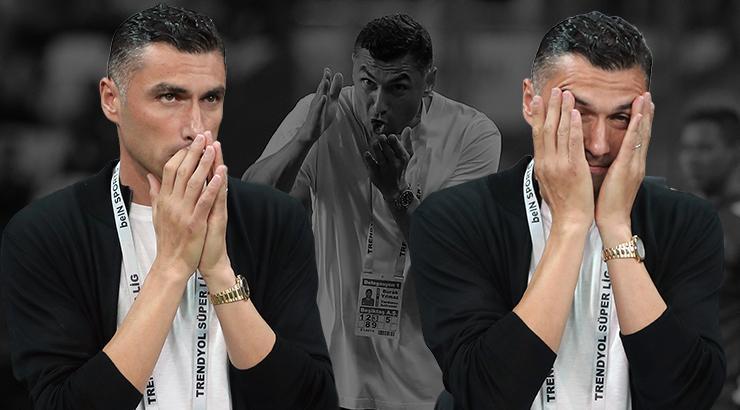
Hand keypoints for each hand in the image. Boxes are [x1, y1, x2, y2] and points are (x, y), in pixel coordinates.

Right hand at [146, 133, 224, 280]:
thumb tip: (150, 177)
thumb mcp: (157, 214)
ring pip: (194, 182)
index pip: (170, 170)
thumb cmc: (167, 240)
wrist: (171, 264)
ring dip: (205, 164)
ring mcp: (183, 212)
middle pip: (182, 171)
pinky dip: (212, 187)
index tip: (191, 142)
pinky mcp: (195, 223)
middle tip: (203, 136)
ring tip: (213, 148)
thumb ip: (156, 194)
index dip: (181, 154)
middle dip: (194, 152)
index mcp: (164, 200)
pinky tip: (220, 175)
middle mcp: (172, 203)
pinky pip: (205, 201)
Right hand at [297, 67, 342, 143]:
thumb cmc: (321, 116)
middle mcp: (318, 101)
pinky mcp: (316, 117)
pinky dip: (321, 104)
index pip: (325, 86)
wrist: (310, 132)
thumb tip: (339, 75)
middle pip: (322, 89)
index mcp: (322, 97)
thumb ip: (336, 89)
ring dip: (322, 89)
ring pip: (319, 98)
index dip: (327, 77)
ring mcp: (316, 109)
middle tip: (327, 71)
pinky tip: (324, 98)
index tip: (328, 69)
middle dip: (324, 80)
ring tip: (326, 81)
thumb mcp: (332, 102)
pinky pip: (318, 109)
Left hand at [363, 127, 410, 199]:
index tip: (390, 136)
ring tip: (374, 142)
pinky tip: (367, 153)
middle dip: (383, 142)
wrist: (395, 189)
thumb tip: (407, 128)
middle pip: (388, 151)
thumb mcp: (407, 156)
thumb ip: (407, 142)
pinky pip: (371, 165)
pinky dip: (369, 158)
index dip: (393, 141)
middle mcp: (394, 164)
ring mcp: (384, 169)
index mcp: (402, 157)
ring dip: (376, 147)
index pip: (398, 148)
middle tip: (380, 137)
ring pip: (380, 157)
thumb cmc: (400, 168)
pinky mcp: (375, 174)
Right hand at [531, 88, 593, 228]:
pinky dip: (573, 127)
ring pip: (559, 132)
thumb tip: (543, 158)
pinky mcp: (574, 168)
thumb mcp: (547, 184)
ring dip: (562, 111)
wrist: (569, 221)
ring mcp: (560, 164)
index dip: (538, 116)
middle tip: (553, 90)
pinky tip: (575, 113)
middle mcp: (547, 162)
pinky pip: (573, 143)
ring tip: (566, 94)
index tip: (539, 101)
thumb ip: (546, 168)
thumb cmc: (562, 205)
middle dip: (549, 107)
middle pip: (546, 129)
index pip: (538, 135)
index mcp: (541, 164)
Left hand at [595, 92, 653, 235]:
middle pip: (643, 133)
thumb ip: (613, 169)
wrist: (613, 221)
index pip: (637, 140)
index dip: (640, 122)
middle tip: (647, 94)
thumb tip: (608, 162)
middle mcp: (636, 164)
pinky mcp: (627, 169)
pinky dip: (636, 130)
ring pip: (640, 135)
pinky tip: (639, 116)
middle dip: (645, 113)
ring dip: (643, 115)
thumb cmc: (608, 205)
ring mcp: (634, 166)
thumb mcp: (612, 182)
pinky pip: (632, 145)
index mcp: (631, 167)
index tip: (641, 106)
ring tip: (645, 97)